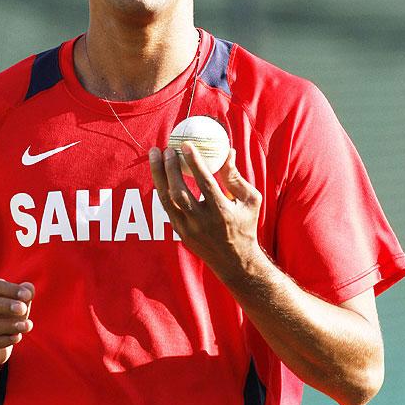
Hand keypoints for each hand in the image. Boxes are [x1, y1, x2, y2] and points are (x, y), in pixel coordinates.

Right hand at [0, 278, 33, 368]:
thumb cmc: (6, 314)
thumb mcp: (18, 302)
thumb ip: (24, 295)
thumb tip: (30, 288)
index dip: (10, 289)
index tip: (27, 295)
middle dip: (3, 305)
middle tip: (23, 309)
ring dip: (6, 325)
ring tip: (26, 326)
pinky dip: (2, 340)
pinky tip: (17, 337)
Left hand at [149, 142, 262, 280]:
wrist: (235, 261)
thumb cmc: (245, 224)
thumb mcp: (250, 200)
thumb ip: (235, 176)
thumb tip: (228, 151)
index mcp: (222, 211)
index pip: (205, 183)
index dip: (194, 162)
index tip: (186, 144)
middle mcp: (202, 222)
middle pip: (179, 193)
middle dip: (170, 168)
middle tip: (166, 148)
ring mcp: (188, 229)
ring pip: (167, 200)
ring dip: (158, 175)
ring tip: (155, 155)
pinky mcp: (180, 232)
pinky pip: (166, 207)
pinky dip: (162, 188)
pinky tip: (159, 172)